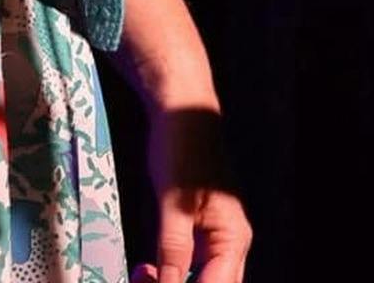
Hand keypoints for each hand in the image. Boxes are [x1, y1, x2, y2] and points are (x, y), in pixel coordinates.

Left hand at [132, 103, 251, 282]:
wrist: (180, 107)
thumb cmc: (182, 146)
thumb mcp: (173, 202)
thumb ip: (174, 250)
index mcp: (233, 238)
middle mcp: (230, 243)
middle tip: (140, 281)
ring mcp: (214, 237)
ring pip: (199, 280)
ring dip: (170, 282)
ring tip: (141, 275)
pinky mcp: (198, 229)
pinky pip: (188, 265)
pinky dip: (168, 272)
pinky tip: (147, 269)